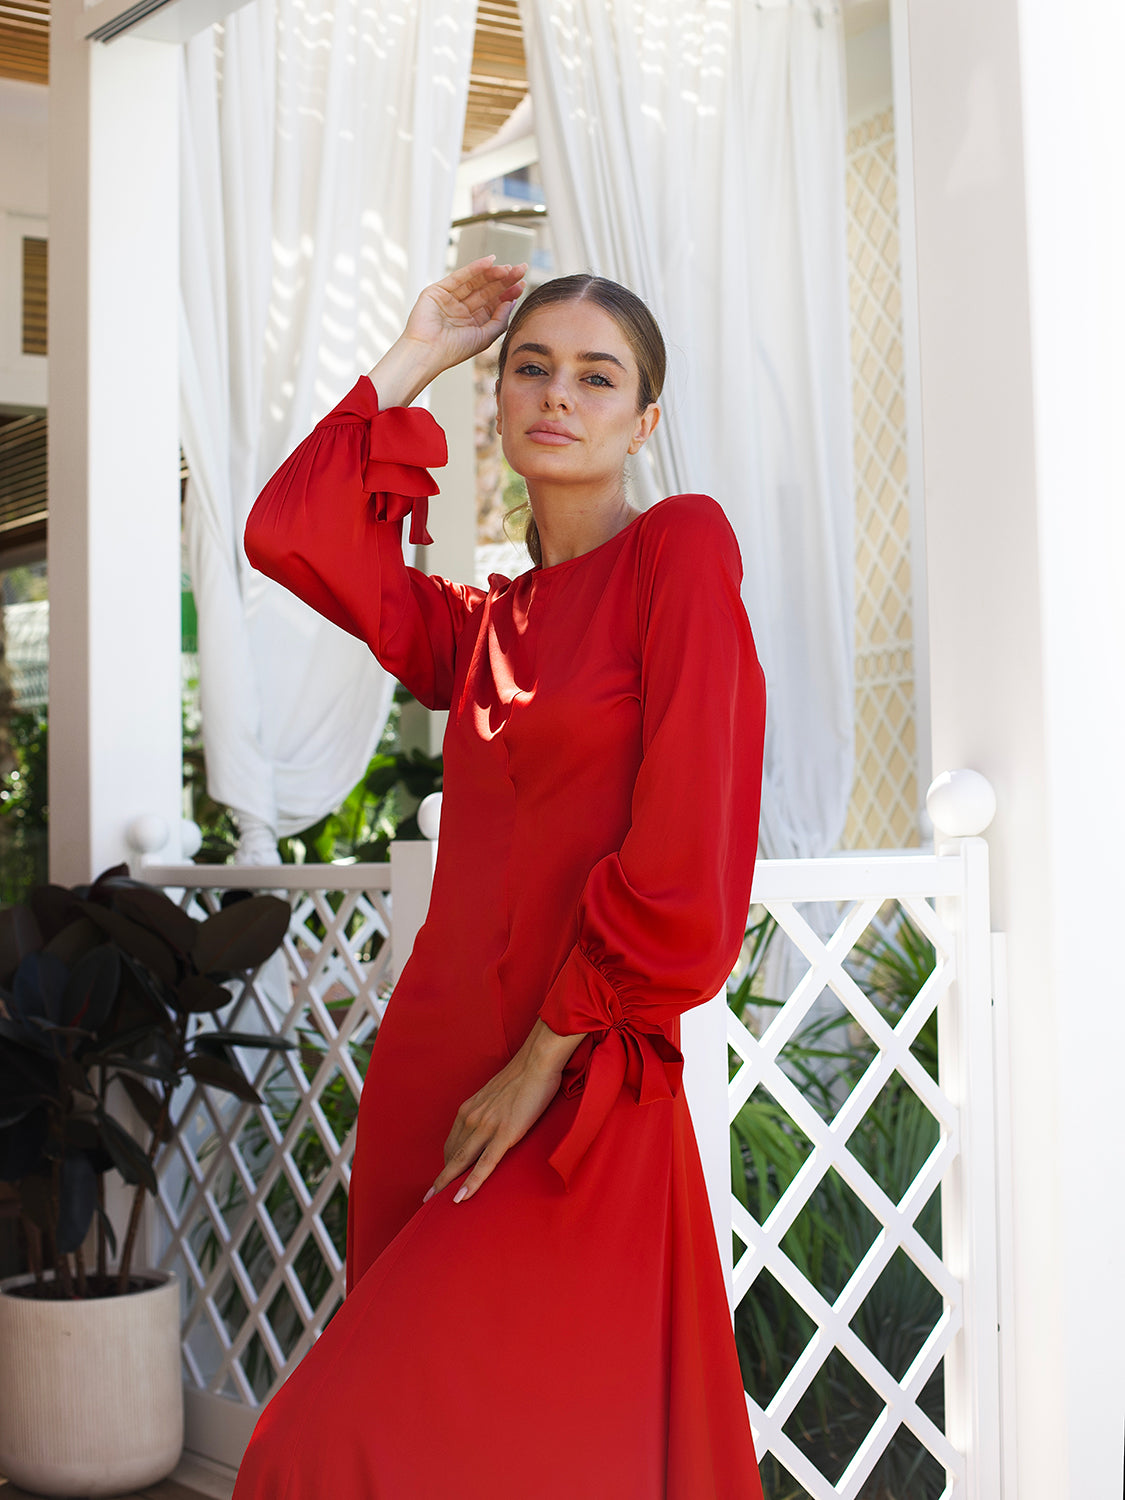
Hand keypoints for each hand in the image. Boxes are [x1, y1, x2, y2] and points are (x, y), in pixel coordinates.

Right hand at [403, 256, 526, 368]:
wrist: (428, 352)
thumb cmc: (454, 350)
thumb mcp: (485, 337)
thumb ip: (499, 320)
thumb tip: (511, 301)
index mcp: (473, 322)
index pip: (493, 303)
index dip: (508, 293)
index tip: (522, 284)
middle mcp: (462, 309)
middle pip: (486, 290)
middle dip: (504, 280)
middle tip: (520, 269)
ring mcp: (450, 299)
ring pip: (475, 282)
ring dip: (492, 273)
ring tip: (507, 268)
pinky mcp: (438, 290)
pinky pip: (460, 276)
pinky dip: (475, 268)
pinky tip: (490, 262)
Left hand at [425, 1020, 582, 1204]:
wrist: (536, 1063)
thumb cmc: (522, 1077)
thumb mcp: (496, 1095)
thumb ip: (489, 1111)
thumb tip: (491, 1123)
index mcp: (469, 1109)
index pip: (452, 1142)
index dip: (447, 1161)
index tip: (442, 1177)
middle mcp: (472, 1118)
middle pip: (451, 1155)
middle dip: (439, 1178)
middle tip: (429, 1197)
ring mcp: (487, 1127)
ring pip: (461, 1162)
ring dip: (447, 1184)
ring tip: (436, 1204)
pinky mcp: (504, 1134)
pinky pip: (484, 1164)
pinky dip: (471, 1183)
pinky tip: (461, 1197)